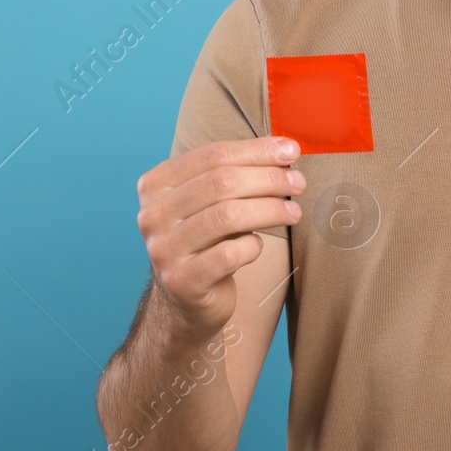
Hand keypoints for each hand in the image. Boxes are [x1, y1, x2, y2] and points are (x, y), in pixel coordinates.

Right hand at [134, 136, 305, 338]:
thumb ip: (238, 173)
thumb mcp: (214, 202)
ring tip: (294, 212)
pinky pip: (228, 254)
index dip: (257, 150)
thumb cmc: (209, 241)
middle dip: (269, 179)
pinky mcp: (181, 281)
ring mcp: (163, 249)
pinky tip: (257, 245)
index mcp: (156, 184)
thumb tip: (286, 149)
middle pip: (222, 183)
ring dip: (270, 210)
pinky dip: (252, 245)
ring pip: (227, 216)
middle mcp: (152, 215)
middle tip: (298, 183)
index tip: (291, 151)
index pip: (213, 155)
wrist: (187, 300)